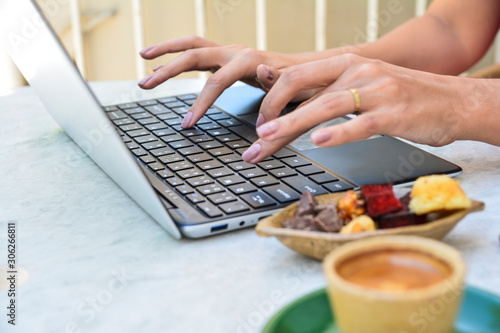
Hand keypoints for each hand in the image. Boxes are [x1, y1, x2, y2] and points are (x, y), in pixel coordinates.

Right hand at [138, 35, 313, 127]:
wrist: (304, 70)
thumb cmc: (298, 83)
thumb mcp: (291, 88)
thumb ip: (274, 82)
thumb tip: (261, 72)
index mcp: (248, 60)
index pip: (216, 82)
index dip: (200, 103)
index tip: (187, 123)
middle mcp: (234, 51)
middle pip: (193, 55)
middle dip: (167, 70)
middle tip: (145, 84)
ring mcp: (229, 52)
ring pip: (191, 45)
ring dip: (166, 51)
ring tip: (143, 56)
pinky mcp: (226, 56)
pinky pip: (197, 49)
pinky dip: (178, 53)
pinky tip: (163, 61)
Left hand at [242, 53, 478, 162]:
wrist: (453, 101)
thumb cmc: (403, 99)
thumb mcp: (363, 88)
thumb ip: (330, 94)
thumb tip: (295, 113)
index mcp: (345, 64)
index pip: (296, 76)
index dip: (271, 97)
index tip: (258, 123)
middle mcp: (357, 72)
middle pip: (302, 88)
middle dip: (272, 113)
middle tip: (255, 139)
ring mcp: (376, 91)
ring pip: (326, 105)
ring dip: (292, 124)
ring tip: (269, 139)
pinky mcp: (394, 113)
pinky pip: (360, 123)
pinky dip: (337, 133)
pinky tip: (318, 142)